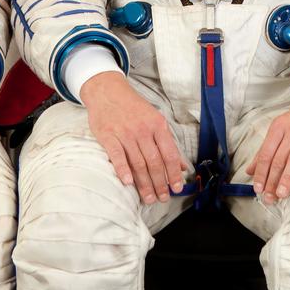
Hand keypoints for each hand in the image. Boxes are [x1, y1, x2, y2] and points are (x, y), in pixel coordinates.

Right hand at [80, 72, 186, 203]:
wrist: (108, 91)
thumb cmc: (133, 108)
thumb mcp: (155, 120)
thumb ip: (168, 143)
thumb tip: (182, 166)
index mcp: (158, 125)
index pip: (169, 154)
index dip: (174, 173)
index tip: (177, 188)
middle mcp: (143, 129)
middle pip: (154, 162)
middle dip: (160, 183)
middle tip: (162, 198)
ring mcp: (125, 133)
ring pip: (138, 163)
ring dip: (144, 184)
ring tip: (148, 198)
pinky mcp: (108, 135)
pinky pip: (117, 155)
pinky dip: (123, 170)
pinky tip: (128, 183)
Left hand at [246, 99, 289, 203]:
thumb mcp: (280, 130)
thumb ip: (265, 150)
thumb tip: (249, 171)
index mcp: (278, 128)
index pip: (267, 153)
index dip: (261, 172)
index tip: (258, 189)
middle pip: (280, 158)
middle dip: (273, 179)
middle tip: (270, 197)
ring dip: (288, 175)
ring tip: (283, 192)